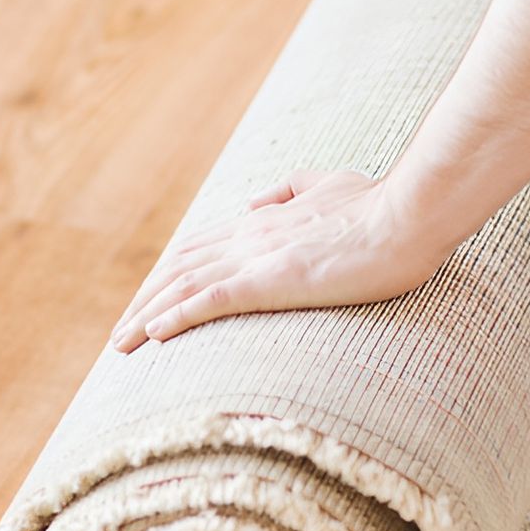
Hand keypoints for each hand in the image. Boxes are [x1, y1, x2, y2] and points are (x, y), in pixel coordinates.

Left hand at [108, 169, 449, 352]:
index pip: (198, 248)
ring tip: (119, 345)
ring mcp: (257, 256)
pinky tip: (153, 335)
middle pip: (177, 268)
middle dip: (143, 300)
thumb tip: (253, 201)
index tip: (148, 302)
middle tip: (120, 334)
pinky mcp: (271, 280)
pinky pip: (209, 299)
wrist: (410, 214)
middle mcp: (249, 234)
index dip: (167, 276)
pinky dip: (175, 316)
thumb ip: (291, 189)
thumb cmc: (382, 205)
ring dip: (145, 316)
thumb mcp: (331, 185)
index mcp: (263, 219)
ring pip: (182, 286)